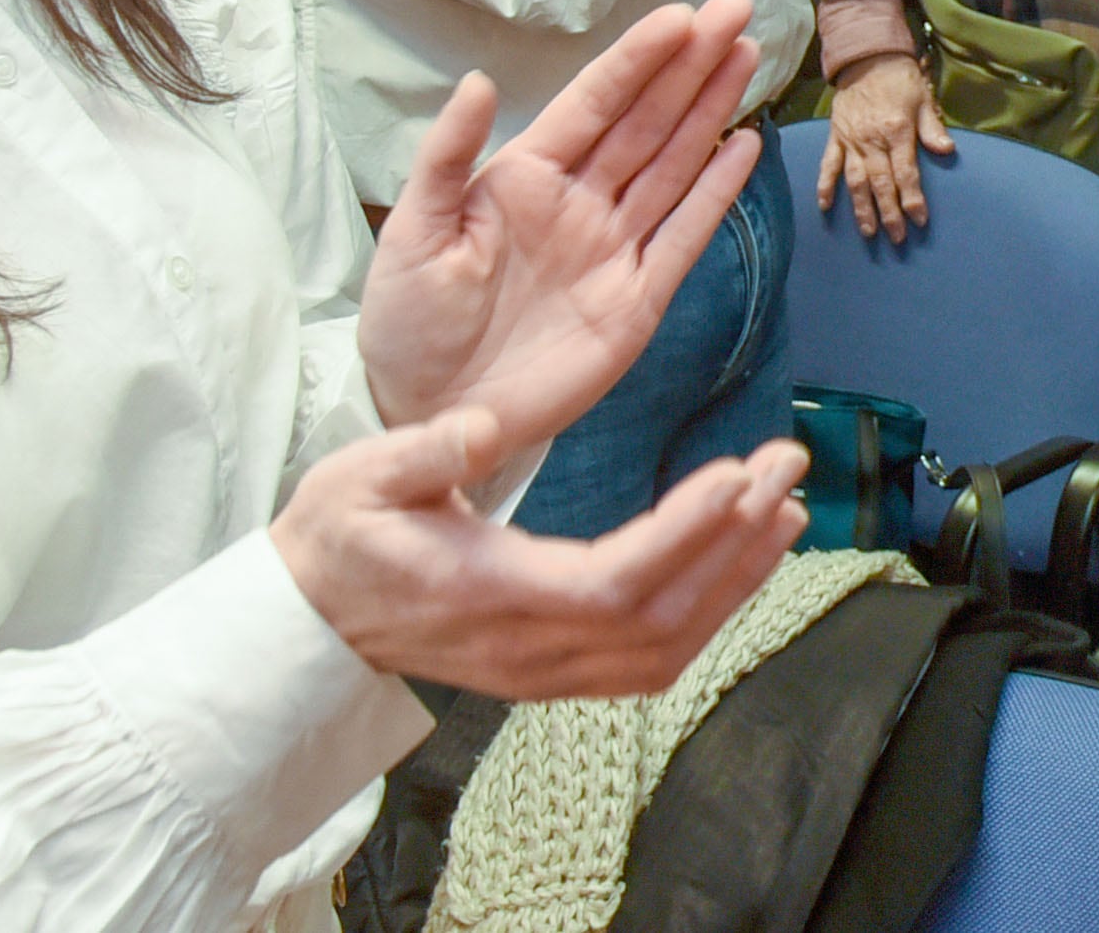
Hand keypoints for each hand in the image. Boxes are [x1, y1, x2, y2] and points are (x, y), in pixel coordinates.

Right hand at [273, 407, 807, 699]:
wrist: (310, 619)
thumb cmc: (339, 536)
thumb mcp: (357, 478)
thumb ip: (424, 450)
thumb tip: (484, 424)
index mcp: (487, 593)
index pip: (608, 582)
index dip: (683, 536)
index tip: (737, 477)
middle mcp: (528, 647)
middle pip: (659, 617)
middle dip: (737, 543)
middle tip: (788, 465)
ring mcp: (545, 670)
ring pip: (666, 645)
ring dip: (737, 579)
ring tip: (787, 508)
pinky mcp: (555, 673)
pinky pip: (650, 658)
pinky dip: (709, 612)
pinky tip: (743, 561)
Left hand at [359, 0, 764, 441]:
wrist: (430, 411)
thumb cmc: (409, 319)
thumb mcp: (412, 233)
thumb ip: (446, 158)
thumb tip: (479, 80)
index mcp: (524, 176)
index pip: (593, 103)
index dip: (638, 58)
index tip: (681, 16)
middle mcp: (578, 201)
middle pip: (646, 120)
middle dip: (691, 65)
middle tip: (735, 9)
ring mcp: (612, 249)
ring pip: (673, 164)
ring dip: (710, 110)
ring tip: (747, 55)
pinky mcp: (636, 300)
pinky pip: (684, 236)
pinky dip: (716, 191)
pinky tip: (744, 145)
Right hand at [817, 51, 953, 241]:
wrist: (866, 56)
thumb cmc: (900, 79)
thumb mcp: (923, 99)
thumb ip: (933, 127)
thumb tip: (947, 150)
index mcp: (896, 131)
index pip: (906, 173)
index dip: (913, 199)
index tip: (919, 221)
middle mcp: (871, 140)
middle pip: (881, 184)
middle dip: (889, 213)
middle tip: (896, 238)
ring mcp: (850, 140)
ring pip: (855, 181)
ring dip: (861, 208)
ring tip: (868, 232)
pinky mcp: (835, 137)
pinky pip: (827, 165)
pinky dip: (824, 186)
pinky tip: (824, 207)